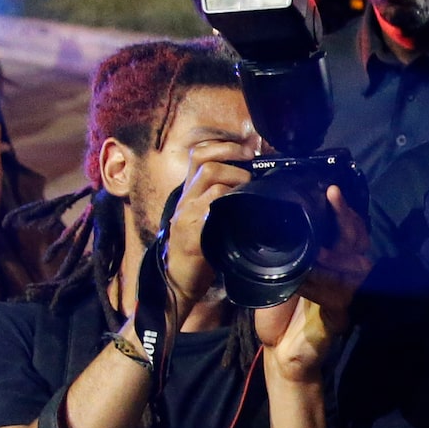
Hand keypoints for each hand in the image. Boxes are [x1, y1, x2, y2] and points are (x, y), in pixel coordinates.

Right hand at [160, 157, 252, 311]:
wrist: (177, 280)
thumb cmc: (197, 249)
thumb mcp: (206, 218)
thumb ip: (220, 200)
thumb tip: (251, 185)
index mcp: (190, 193)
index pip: (200, 155)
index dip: (224, 147)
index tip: (248, 150)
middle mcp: (186, 199)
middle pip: (206, 163)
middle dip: (234, 162)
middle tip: (251, 173)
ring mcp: (186, 216)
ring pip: (210, 181)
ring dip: (236, 182)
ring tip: (248, 193)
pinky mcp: (191, 235)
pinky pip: (208, 212)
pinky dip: (226, 207)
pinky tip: (239, 213)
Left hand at [257, 184, 370, 383]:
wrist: (280, 349)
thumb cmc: (280, 307)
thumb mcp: (280, 269)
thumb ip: (288, 248)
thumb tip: (275, 217)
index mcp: (335, 260)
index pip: (349, 229)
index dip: (343, 211)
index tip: (332, 191)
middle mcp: (347, 274)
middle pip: (357, 241)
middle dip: (345, 221)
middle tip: (332, 200)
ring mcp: (346, 296)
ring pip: (350, 266)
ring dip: (331, 253)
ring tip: (315, 242)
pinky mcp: (339, 318)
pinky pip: (335, 297)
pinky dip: (318, 285)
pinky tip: (304, 276)